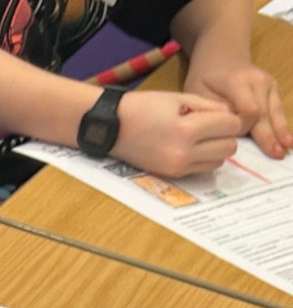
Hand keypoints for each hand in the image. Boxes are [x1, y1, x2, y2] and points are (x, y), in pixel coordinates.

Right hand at [111, 90, 242, 176]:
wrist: (111, 127)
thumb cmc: (144, 107)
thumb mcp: (180, 98)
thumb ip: (211, 106)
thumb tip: (232, 117)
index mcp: (187, 130)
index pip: (231, 126)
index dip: (228, 117)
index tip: (215, 114)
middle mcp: (184, 153)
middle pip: (230, 147)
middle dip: (225, 135)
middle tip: (211, 127)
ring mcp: (177, 167)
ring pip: (219, 161)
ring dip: (216, 149)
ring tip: (200, 139)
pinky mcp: (171, 175)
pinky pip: (202, 169)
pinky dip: (202, 159)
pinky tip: (189, 148)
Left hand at [185, 58, 291, 157]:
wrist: (222, 56)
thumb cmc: (205, 78)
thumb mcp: (197, 91)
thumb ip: (211, 109)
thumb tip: (225, 129)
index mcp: (237, 81)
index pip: (248, 110)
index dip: (242, 126)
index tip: (230, 136)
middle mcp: (258, 81)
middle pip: (265, 113)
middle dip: (268, 135)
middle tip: (275, 154)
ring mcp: (268, 84)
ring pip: (275, 112)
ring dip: (280, 132)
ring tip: (285, 149)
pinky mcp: (273, 89)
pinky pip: (278, 109)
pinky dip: (282, 125)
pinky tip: (288, 140)